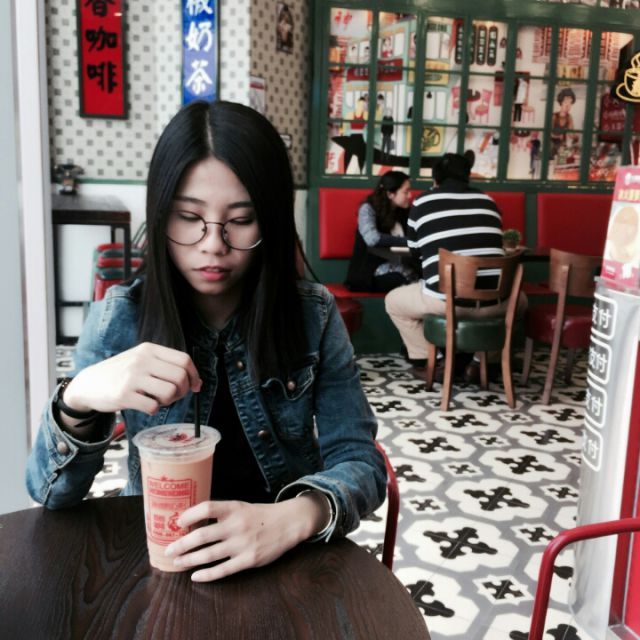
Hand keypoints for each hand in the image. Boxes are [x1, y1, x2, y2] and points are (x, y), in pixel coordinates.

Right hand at [62, 342, 201, 415]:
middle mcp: (142, 360)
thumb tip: (197, 383)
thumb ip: (166, 367)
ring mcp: (132, 377)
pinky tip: (143, 405)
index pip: (184, 360)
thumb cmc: (121, 374)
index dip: (194, 375)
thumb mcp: (141, 360)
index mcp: (149, 349)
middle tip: (174, 396)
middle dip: (183, 391)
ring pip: (169, 392)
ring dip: (168, 402)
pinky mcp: (123, 395)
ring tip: (156, 400)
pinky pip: (153, 407)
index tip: (195, 386)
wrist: (87, 384)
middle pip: (180, 376)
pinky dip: (153, 410)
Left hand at [164, 493, 331, 581]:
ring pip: (209, 555)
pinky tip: (195, 576)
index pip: (207, 508)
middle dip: (182, 544)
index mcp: (234, 508)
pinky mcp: (249, 560)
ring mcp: (242, 544)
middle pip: (202, 536)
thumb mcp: (241, 507)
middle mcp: (236, 525)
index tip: (177, 522)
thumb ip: (221, 514)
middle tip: (169, 549)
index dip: (189, 515)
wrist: (288, 523)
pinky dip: (207, 575)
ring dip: (190, 560)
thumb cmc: (260, 515)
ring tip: (178, 562)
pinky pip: (223, 570)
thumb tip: (193, 522)